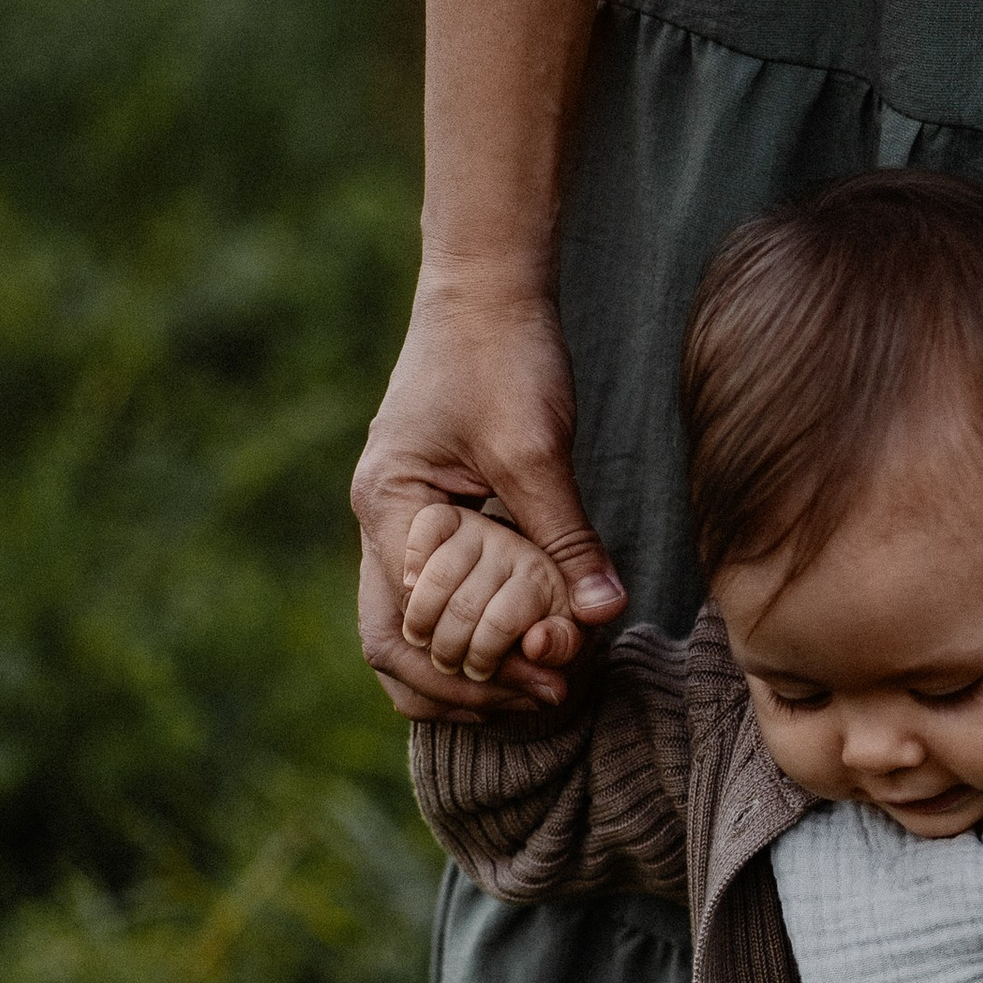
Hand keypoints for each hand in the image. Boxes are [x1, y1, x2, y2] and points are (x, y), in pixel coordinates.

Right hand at [351, 267, 624, 719]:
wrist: (488, 285)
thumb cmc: (503, 353)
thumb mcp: (538, 451)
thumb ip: (566, 539)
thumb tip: (603, 616)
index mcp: (389, 509)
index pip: (411, 628)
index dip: (477, 670)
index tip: (547, 682)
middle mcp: (380, 523)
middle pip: (394, 647)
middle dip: (465, 687)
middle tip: (544, 697)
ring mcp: (400, 521)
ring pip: (411, 630)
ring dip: (469, 667)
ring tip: (541, 684)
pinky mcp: (432, 514)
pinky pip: (439, 598)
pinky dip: (478, 630)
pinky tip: (533, 641)